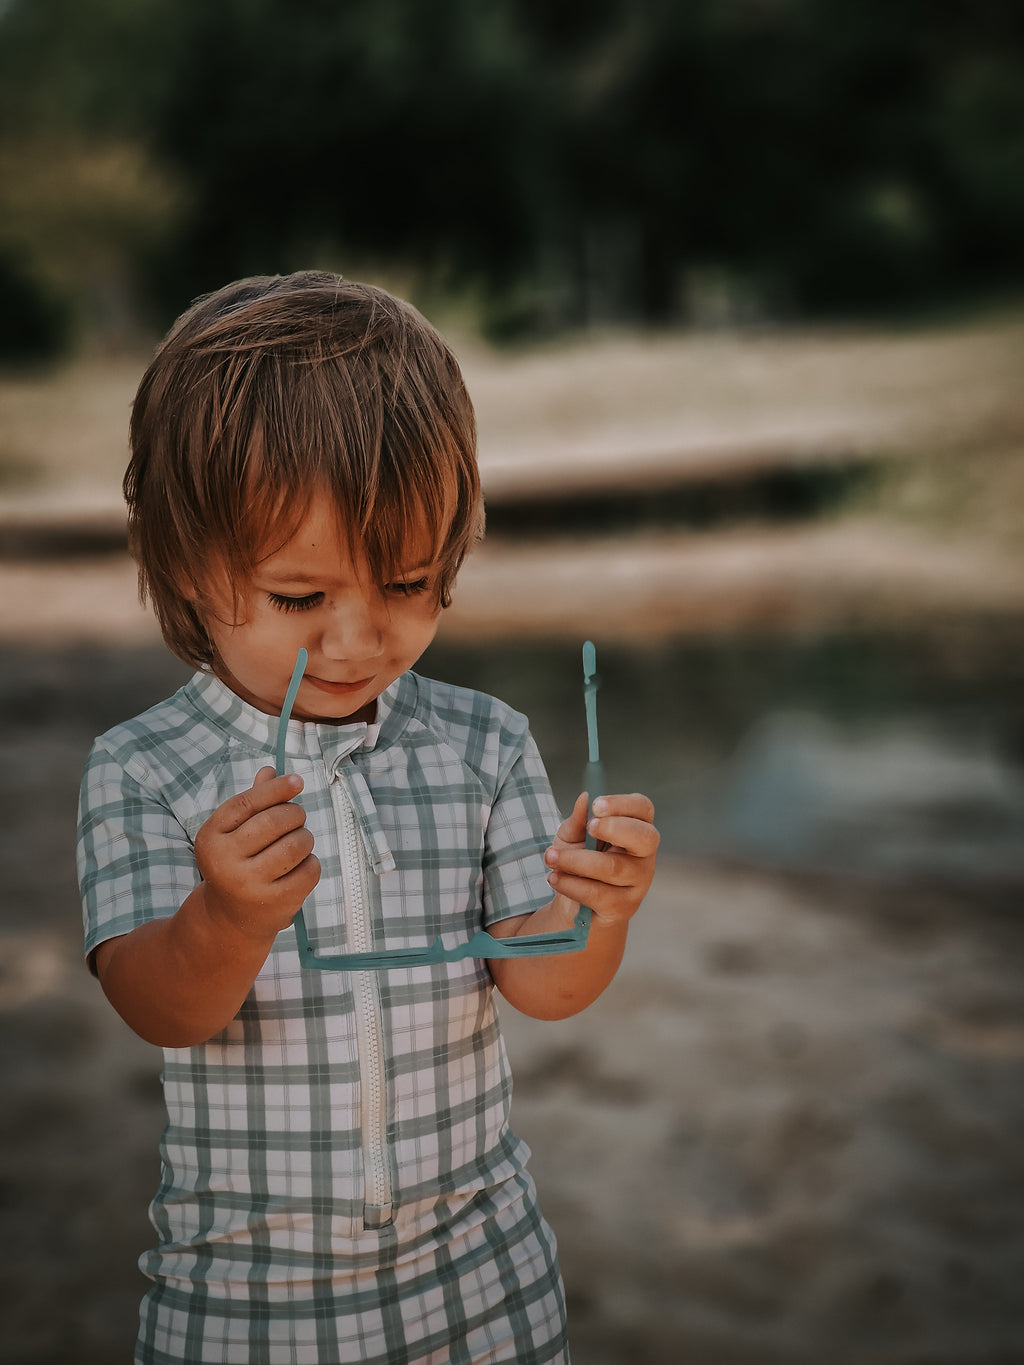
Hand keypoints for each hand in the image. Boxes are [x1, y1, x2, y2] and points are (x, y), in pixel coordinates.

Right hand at [193, 767, 319, 939]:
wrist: (231, 917)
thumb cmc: (238, 861)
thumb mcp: (235, 832)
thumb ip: (253, 802)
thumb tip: (270, 770)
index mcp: (210, 837)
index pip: (247, 803)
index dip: (275, 789)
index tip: (298, 780)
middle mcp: (225, 861)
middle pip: (274, 821)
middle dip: (294, 814)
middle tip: (297, 818)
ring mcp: (249, 885)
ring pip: (296, 844)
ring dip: (305, 837)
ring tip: (298, 842)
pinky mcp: (274, 903)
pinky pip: (309, 869)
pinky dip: (311, 863)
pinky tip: (299, 866)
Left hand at [543, 792, 658, 926]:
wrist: (574, 904)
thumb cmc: (578, 860)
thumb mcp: (573, 837)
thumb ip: (578, 820)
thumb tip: (584, 799)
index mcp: (635, 827)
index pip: (643, 808)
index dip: (622, 804)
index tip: (596, 805)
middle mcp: (644, 854)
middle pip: (645, 837)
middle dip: (615, 829)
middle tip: (589, 827)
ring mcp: (639, 882)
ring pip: (612, 867)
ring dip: (575, 861)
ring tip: (551, 857)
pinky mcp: (625, 906)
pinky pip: (598, 893)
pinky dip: (571, 884)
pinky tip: (554, 878)